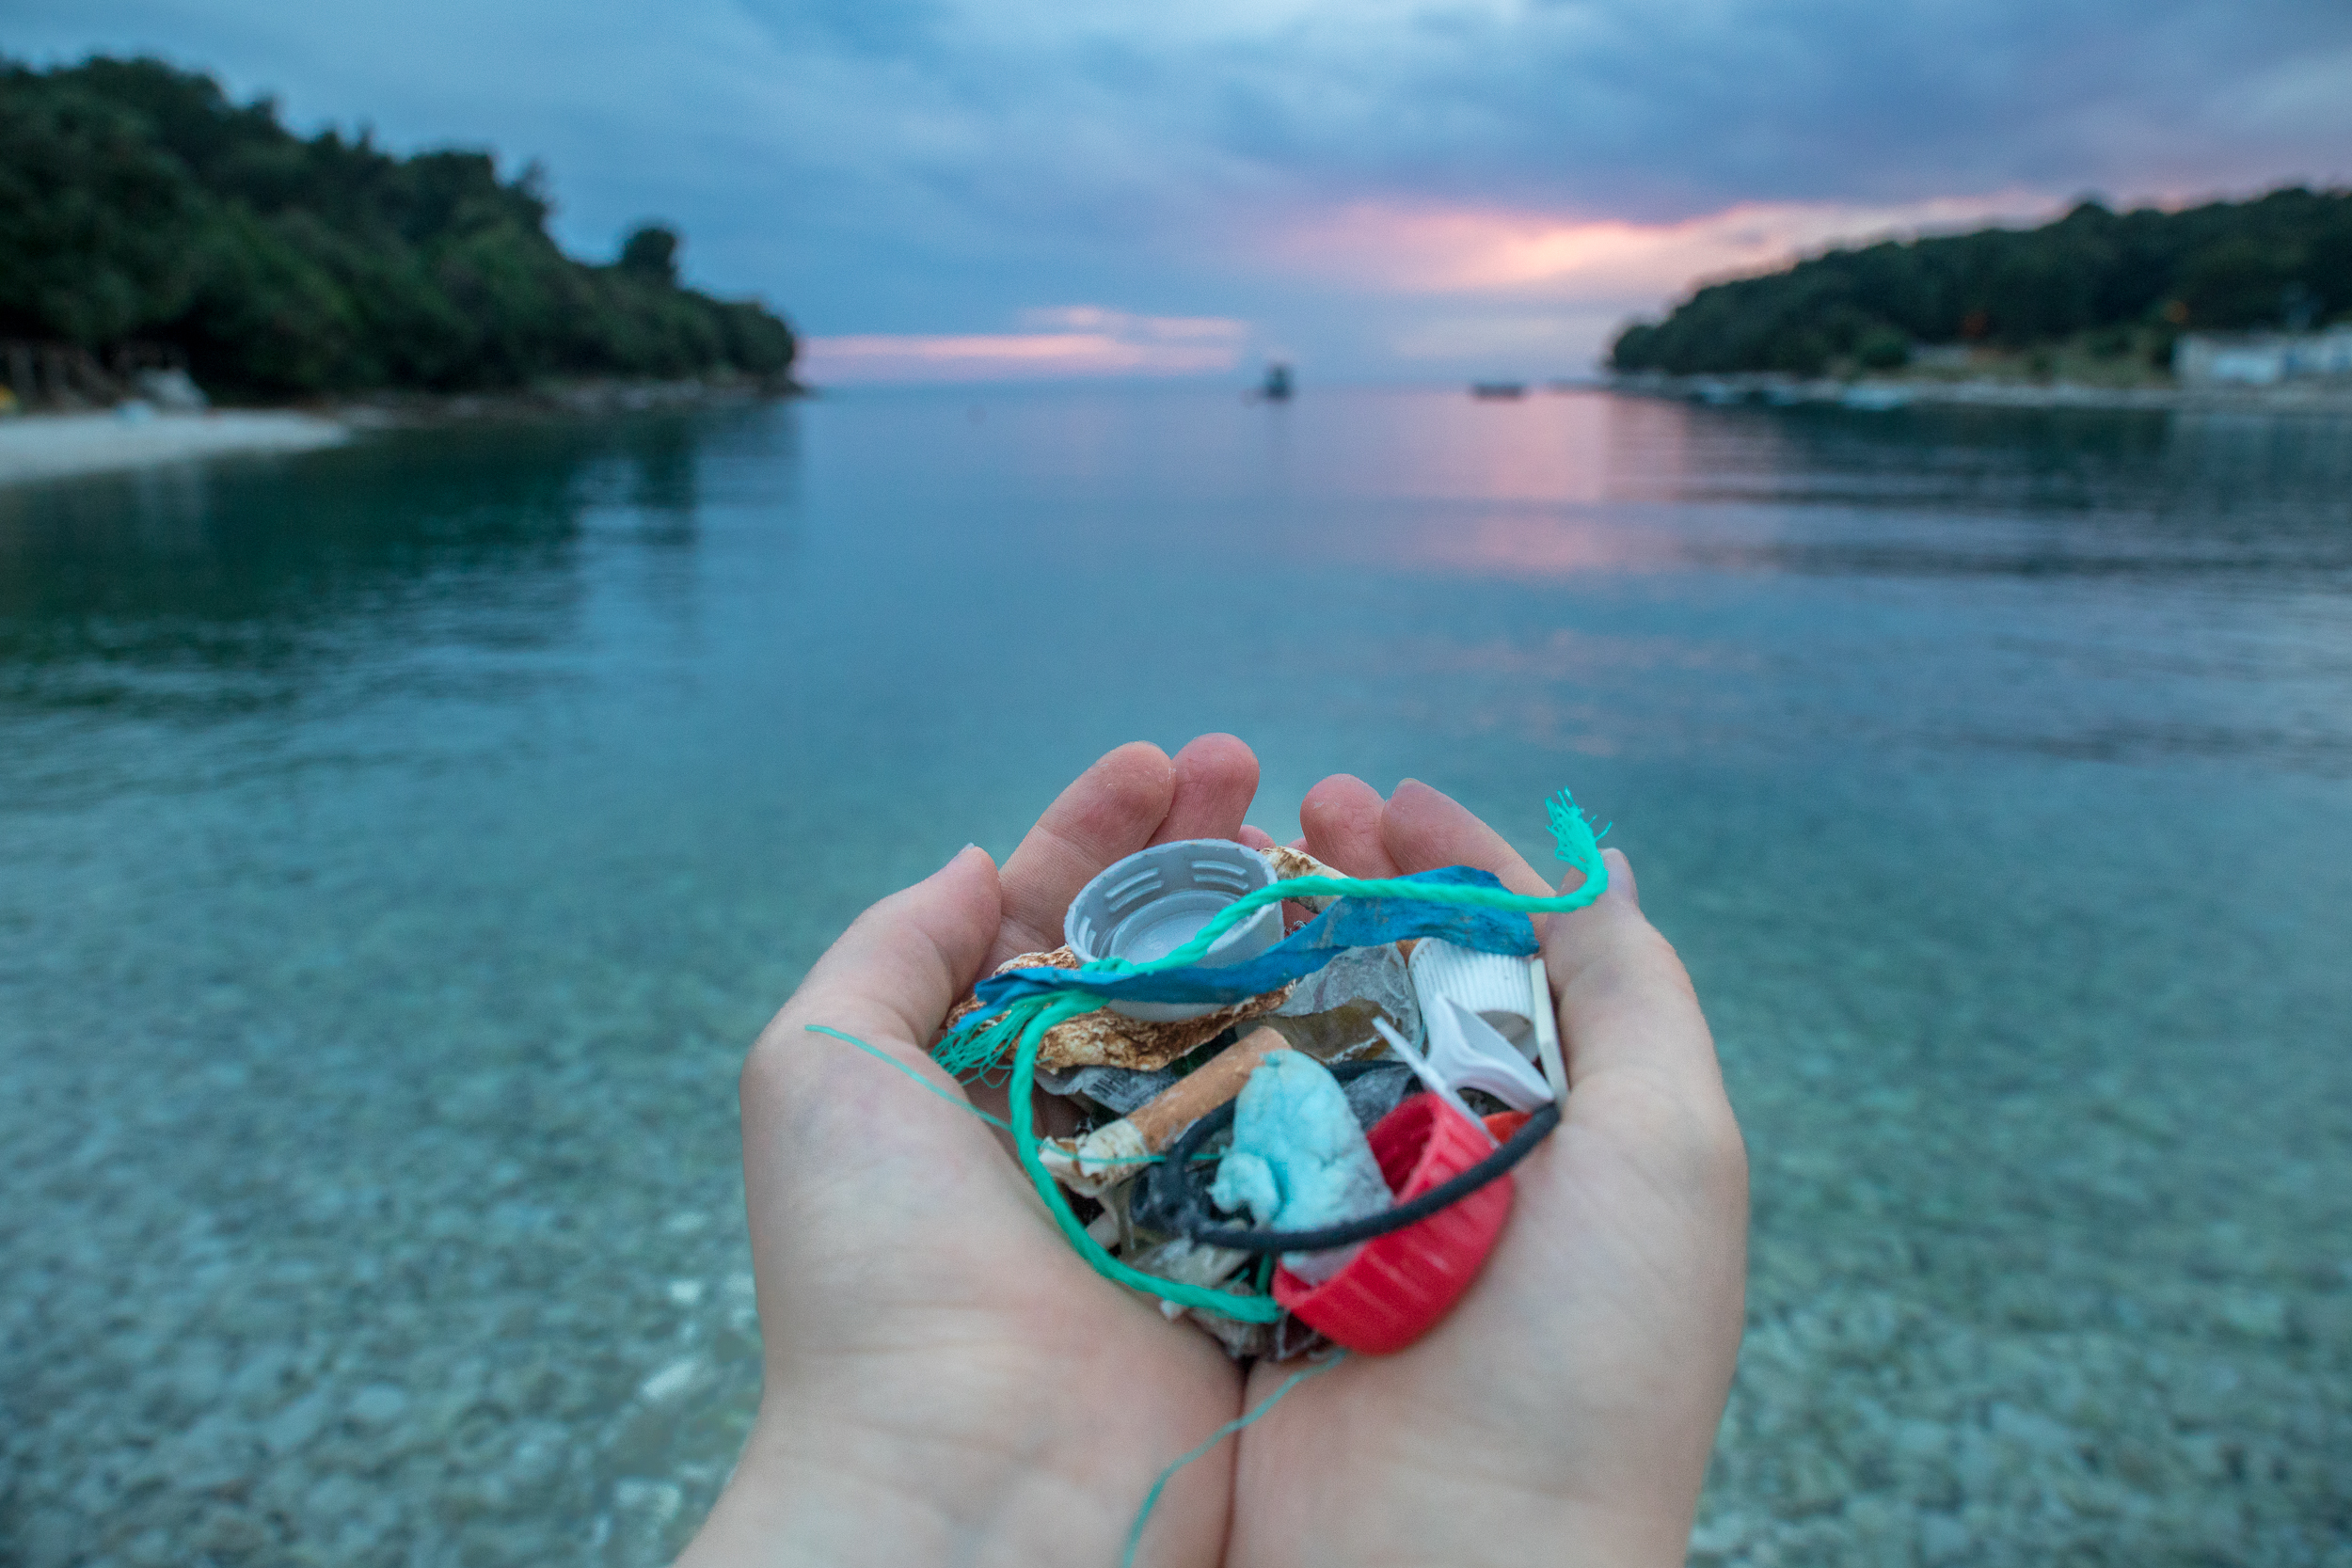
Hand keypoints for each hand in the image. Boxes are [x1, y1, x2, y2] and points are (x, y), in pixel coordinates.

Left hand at [680, 736, 1269, 1567]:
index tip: (1162, 758)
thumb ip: (889, 950)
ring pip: (1242, 1016)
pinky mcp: (1253, 1239)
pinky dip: (1341, 1034)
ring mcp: (1173, 1176)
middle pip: (1159, 949)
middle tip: (1263, 768)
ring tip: (1327, 832)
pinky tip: (1374, 950)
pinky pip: (1307, 1118)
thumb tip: (977, 868)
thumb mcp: (817, 1071)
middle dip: (1205, 849)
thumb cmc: (874, 1267)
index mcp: (973, 1075)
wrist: (970, 1472)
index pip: (1046, 918)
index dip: (1101, 829)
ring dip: (1285, 918)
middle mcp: (1076, 1116)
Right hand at [1225, 778, 1747, 1567]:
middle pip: (1392, 979)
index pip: (1505, 955)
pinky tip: (1163, 983)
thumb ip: (1634, 997)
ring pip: (1299, 1040)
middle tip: (1291, 806)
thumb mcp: (1669, 1151)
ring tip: (1219, 867)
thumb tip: (1603, 868)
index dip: (1449, 861)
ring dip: (1260, 947)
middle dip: (1344, 879)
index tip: (1384, 797)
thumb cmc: (1592, 1352)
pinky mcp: (1254, 1265)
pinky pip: (1219, 1132)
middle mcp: (1457, 1160)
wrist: (1456, 1562)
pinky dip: (1192, 1053)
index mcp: (1562, 1128)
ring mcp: (1349, 1212)